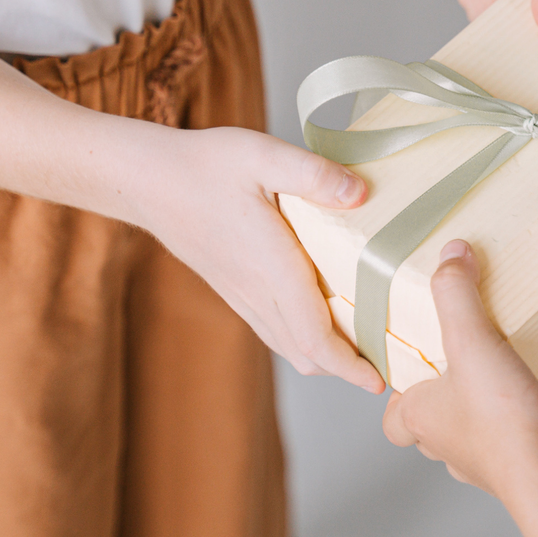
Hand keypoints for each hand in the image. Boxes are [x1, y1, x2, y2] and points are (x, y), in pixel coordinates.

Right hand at [133, 125, 384, 392]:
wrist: (148, 180)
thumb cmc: (204, 165)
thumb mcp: (263, 155)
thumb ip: (315, 176)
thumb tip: (361, 195)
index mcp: (271, 267)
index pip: (314, 336)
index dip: (348, 365)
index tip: (378, 381)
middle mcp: (256, 291)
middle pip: (306, 352)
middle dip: (347, 367)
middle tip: (389, 363)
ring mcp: (242, 294)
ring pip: (289, 344)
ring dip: (326, 355)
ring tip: (366, 346)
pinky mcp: (234, 288)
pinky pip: (274, 327)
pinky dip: (305, 338)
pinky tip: (324, 318)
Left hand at [382, 239, 537, 493]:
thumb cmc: (501, 418)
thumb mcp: (471, 340)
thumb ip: (456, 293)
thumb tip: (451, 254)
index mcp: (420, 418)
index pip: (392, 416)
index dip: (398, 393)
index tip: (414, 365)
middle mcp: (445, 444)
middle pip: (429, 421)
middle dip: (440, 393)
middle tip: (458, 359)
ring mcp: (481, 458)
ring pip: (467, 431)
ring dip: (476, 406)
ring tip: (497, 371)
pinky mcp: (516, 461)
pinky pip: (506, 437)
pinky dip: (512, 419)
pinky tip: (531, 395)